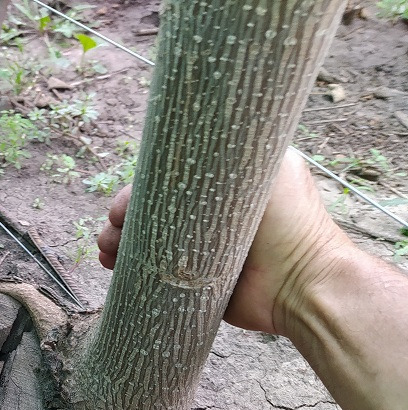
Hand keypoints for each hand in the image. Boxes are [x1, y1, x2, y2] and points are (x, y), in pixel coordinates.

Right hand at [97, 148, 353, 334]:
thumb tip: (206, 124)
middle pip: (147, 210)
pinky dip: (125, 267)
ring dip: (117, 242)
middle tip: (111, 232)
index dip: (138, 192)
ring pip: (142, 240)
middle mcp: (202, 215)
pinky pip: (148, 271)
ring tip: (107, 251)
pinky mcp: (190, 281)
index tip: (122, 208)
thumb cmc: (293, 222)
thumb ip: (241, 145)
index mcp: (217, 186)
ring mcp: (194, 249)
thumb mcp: (273, 167)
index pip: (165, 181)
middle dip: (121, 220)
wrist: (300, 284)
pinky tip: (110, 264)